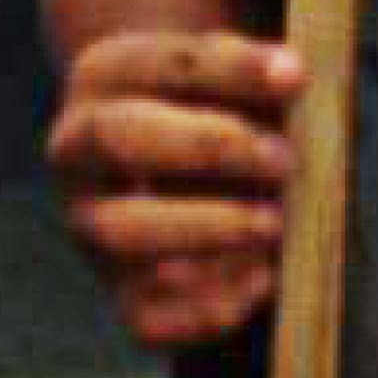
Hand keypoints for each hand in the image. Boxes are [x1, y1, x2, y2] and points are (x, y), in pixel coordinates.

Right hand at [46, 30, 305, 348]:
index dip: (233, 69)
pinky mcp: (117, 290)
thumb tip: (292, 78)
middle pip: (124, 138)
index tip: (296, 75)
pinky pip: (145, 314)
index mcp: (110, 72)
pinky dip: (203, 307)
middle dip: (209, 147)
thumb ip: (263, 72)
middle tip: (283, 157)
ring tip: (273, 223)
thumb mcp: (237, 72)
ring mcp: (91, 224)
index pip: (166, 62)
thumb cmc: (226, 100)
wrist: (184, 160)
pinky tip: (262, 280)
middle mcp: (81, 148)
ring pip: (123, 231)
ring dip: (205, 228)